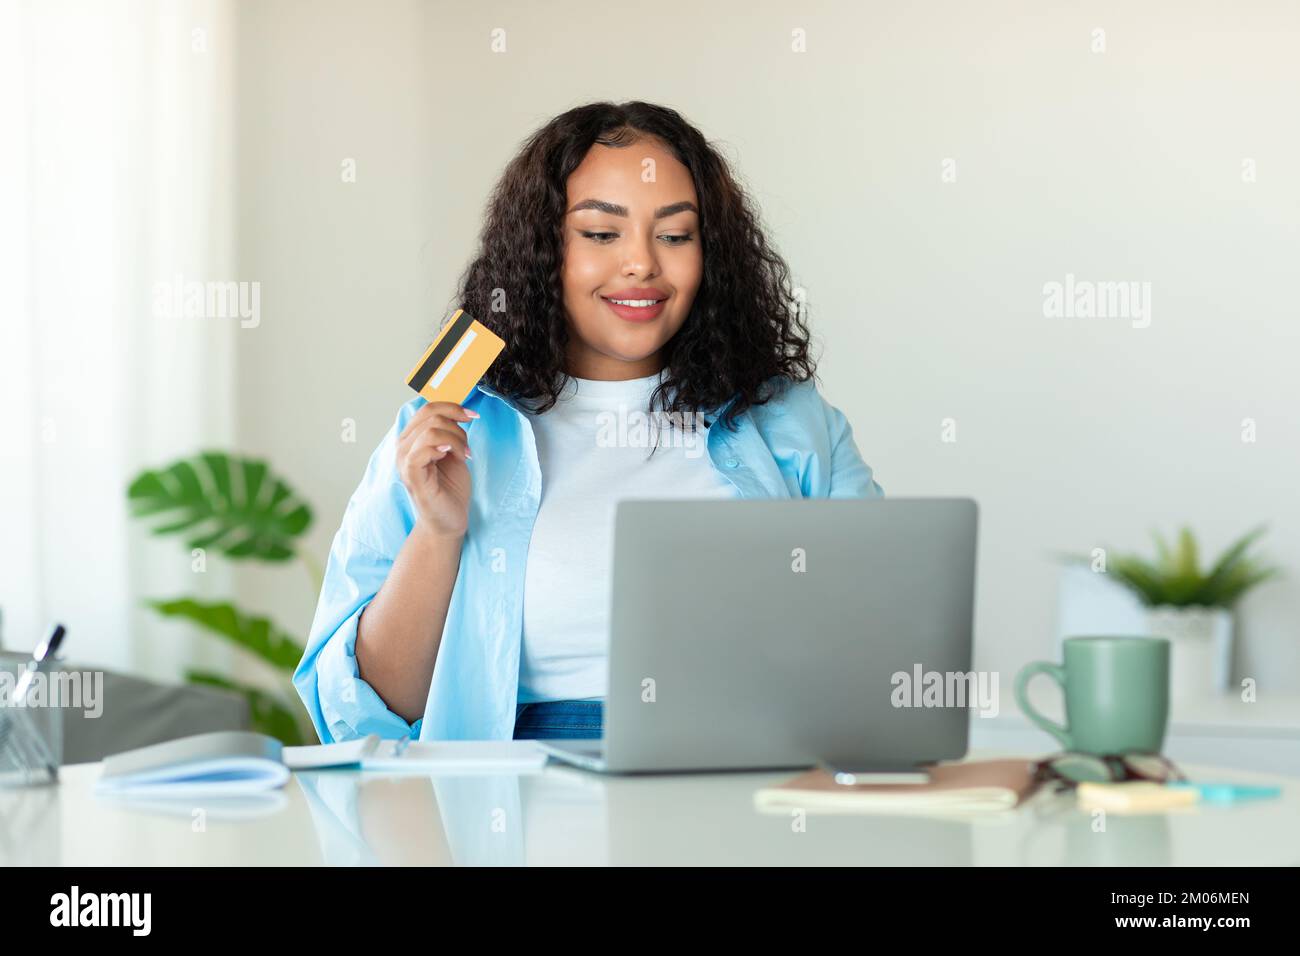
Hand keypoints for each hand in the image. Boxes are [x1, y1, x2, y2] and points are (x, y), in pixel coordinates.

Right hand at [396, 401, 476, 537]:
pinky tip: (452, 456)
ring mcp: (404, 461)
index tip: (472, 415)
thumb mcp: (453, 452)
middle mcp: (403, 447)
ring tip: (463, 455)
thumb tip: (459, 411)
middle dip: (457, 426)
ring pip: (431, 429)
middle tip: (466, 447)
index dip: (452, 407)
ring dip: (455, 439)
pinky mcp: (411, 475)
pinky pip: (423, 449)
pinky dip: (444, 447)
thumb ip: (450, 432)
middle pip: (430, 415)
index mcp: (412, 439)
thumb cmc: (450, 488)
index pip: (427, 408)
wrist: (449, 520)